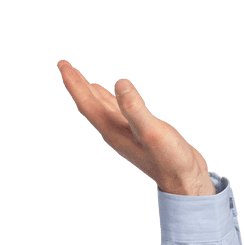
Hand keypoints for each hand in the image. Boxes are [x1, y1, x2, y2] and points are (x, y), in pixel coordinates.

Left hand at [56, 63, 214, 195]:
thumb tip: (120, 83)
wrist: (183, 180)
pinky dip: (110, 100)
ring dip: (91, 94)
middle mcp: (114, 132)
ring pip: (102, 109)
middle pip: (90, 105)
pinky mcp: (137, 133)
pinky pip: (116, 112)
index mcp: (112, 131)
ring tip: (82, 80)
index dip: (74, 84)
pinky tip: (112, 96)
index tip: (62, 64)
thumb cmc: (169, 159)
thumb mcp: (152, 132)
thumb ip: (135, 109)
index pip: (87, 104)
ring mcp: (125, 133)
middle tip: (63, 64)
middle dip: (77, 85)